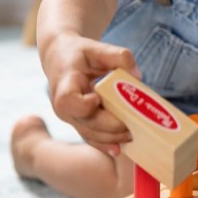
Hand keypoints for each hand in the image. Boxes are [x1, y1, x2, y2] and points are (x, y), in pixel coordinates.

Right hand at [42, 34, 140, 154]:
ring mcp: (70, 118)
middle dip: (113, 127)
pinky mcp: (78, 124)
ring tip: (134, 134)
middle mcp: (63, 107)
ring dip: (113, 137)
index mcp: (64, 86)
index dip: (85, 105)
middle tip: (135, 125)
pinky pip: (92, 138)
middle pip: (88, 124)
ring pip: (91, 134)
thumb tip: (138, 76)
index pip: (69, 101)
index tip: (98, 98)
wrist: (59, 59)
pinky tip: (119, 149)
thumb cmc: (79, 53)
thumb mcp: (97, 47)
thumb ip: (120, 57)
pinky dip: (106, 144)